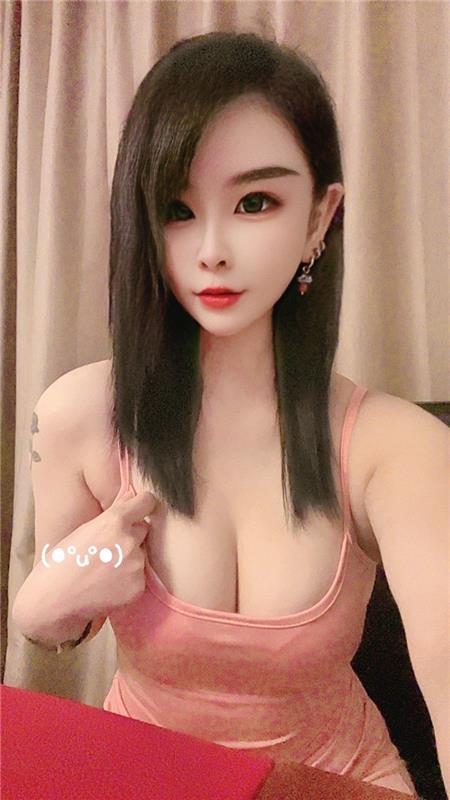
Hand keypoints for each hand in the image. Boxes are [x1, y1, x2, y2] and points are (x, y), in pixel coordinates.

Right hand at [45, 489, 157, 619]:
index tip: (141, 508)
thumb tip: (131, 496)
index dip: (143, 504)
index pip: (146, 502)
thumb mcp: (84, 530)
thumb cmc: (61, 562)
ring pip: (141, 554)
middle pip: (143, 529)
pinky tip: (108, 584)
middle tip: (110, 548)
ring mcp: (135, 565)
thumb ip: (112, 514)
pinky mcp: (138, 586)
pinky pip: (139, 576)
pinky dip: (128, 579)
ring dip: (130, 558)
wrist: (54, 600)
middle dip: (132, 535)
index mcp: (114, 521)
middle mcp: (129, 540)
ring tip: (105, 570)